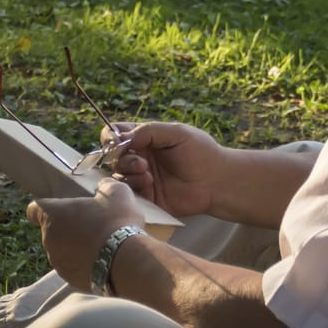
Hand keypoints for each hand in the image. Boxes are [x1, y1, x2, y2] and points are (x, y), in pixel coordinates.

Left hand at [26, 178, 144, 291]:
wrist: (127, 261)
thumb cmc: (117, 221)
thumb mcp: (117, 192)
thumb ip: (105, 186)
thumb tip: (103, 186)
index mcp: (52, 215)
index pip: (33, 209)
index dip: (47, 207)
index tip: (64, 207)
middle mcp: (48, 239)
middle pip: (52, 229)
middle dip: (69, 226)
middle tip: (93, 223)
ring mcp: (57, 261)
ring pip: (63, 249)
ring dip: (76, 246)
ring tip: (102, 244)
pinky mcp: (69, 278)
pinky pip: (74, 266)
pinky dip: (84, 263)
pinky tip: (104, 259)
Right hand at [103, 122, 226, 217]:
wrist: (217, 181)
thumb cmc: (201, 153)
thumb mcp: (177, 133)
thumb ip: (148, 130)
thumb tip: (120, 138)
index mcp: (146, 138)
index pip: (115, 133)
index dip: (110, 137)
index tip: (117, 142)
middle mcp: (140, 157)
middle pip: (112, 156)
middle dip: (122, 158)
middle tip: (142, 163)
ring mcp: (141, 178)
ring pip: (117, 174)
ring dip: (128, 173)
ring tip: (148, 175)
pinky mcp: (145, 197)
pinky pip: (127, 193)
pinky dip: (134, 187)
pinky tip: (150, 185)